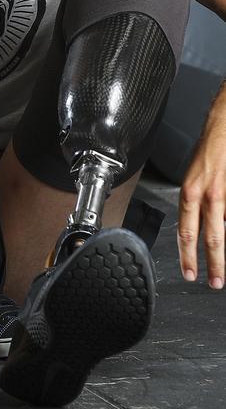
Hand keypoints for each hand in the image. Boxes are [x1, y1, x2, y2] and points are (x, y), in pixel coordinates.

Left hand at [177, 93, 225, 287]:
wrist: (223, 126)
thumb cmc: (211, 152)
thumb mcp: (198, 180)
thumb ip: (200, 206)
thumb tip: (204, 228)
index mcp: (190, 192)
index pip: (186, 230)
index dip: (187, 254)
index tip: (190, 272)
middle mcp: (203, 192)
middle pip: (208, 236)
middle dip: (211, 263)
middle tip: (213, 282)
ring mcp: (221, 191)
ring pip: (220, 229)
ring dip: (222, 252)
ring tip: (222, 272)